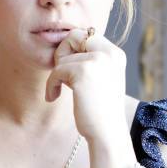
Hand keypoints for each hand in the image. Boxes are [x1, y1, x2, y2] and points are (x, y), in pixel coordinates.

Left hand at [45, 28, 127, 143]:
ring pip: (62, 57)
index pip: (86, 34)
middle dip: (62, 54)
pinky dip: (51, 84)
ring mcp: (98, 60)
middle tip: (61, 75)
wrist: (107, 132)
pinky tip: (54, 97)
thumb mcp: (102, 78)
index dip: (72, 49)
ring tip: (60, 91)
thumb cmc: (100, 110)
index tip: (69, 69)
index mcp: (115, 54)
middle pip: (74, 36)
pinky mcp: (83, 72)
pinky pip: (56, 71)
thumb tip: (66, 42)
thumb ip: (90, 60)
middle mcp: (109, 53)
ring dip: (56, 75)